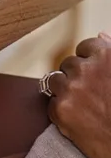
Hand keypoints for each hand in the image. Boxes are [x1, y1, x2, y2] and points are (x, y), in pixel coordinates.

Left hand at [47, 35, 110, 157]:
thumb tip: (99, 35)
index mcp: (107, 56)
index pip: (85, 47)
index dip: (90, 61)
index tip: (98, 75)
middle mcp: (87, 68)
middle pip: (69, 64)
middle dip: (78, 77)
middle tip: (95, 96)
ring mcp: (72, 88)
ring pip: (56, 80)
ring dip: (67, 91)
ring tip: (87, 108)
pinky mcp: (61, 109)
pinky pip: (52, 103)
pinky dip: (63, 112)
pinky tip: (82, 122)